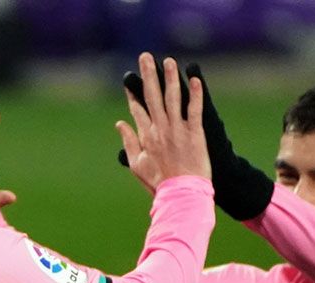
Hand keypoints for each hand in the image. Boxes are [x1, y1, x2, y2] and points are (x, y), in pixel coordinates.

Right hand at [115, 54, 209, 193]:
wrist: (181, 194)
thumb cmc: (159, 183)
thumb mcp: (136, 165)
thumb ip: (128, 142)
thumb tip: (120, 123)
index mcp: (145, 136)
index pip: (138, 109)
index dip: (134, 93)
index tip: (131, 80)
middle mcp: (160, 129)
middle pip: (152, 96)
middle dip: (148, 75)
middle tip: (146, 57)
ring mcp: (177, 130)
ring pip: (172, 98)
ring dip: (170, 78)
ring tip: (169, 61)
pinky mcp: (195, 133)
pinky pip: (194, 109)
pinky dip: (195, 93)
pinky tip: (194, 78)